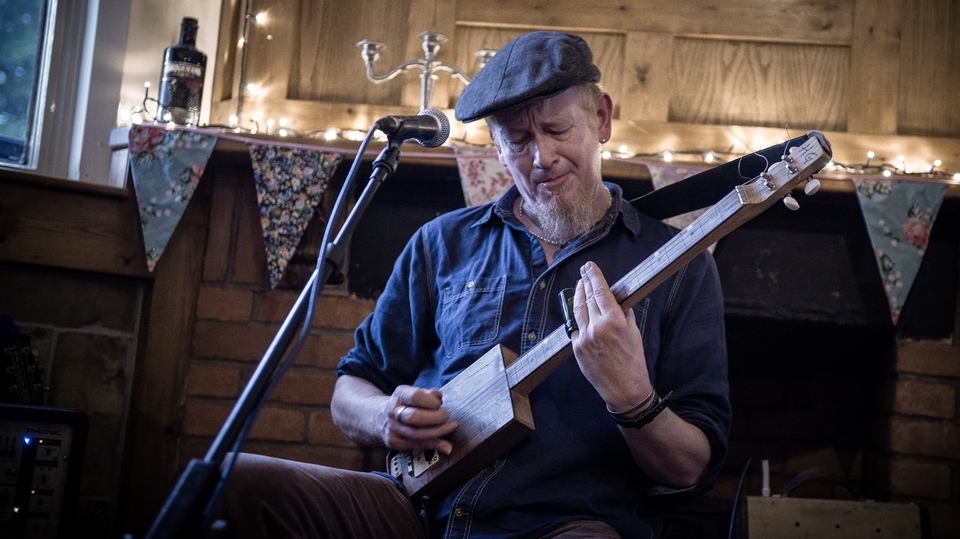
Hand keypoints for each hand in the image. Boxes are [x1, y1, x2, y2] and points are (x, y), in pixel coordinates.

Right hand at [379, 386, 457, 454]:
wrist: (379, 417)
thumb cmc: (404, 404)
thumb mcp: (413, 393)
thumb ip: (427, 393)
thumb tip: (438, 396)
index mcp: (399, 396)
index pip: (415, 397)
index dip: (430, 401)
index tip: (440, 403)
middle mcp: (393, 412)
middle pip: (414, 417)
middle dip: (435, 418)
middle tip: (448, 417)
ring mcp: (392, 429)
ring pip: (416, 434)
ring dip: (437, 432)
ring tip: (450, 427)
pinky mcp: (394, 442)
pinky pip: (417, 445)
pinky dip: (434, 445)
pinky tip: (445, 446)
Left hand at [571, 262, 652, 411]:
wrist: (624, 388)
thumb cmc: (633, 361)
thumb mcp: (634, 333)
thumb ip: (624, 314)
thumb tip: (616, 301)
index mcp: (614, 321)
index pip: (600, 291)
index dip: (594, 276)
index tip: (589, 267)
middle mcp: (596, 327)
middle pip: (587, 298)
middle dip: (584, 283)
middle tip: (583, 273)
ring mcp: (584, 338)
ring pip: (577, 310)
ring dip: (578, 296)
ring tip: (580, 286)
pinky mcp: (576, 348)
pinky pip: (575, 328)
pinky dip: (578, 318)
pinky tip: (579, 312)